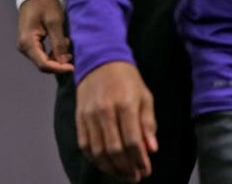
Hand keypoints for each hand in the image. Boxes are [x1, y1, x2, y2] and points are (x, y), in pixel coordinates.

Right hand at [16, 0, 72, 73]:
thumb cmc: (45, 4)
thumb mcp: (54, 22)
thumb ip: (58, 43)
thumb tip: (63, 62)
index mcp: (27, 41)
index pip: (43, 64)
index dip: (59, 68)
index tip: (73, 67)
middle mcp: (24, 47)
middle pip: (43, 64)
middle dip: (59, 62)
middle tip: (70, 50)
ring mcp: (26, 46)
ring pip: (44, 60)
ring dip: (57, 56)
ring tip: (66, 41)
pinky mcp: (30, 43)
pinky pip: (43, 54)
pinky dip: (54, 52)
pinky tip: (60, 41)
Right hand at [76, 60, 156, 182]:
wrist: (100, 59)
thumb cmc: (127, 79)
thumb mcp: (145, 97)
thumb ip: (148, 123)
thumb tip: (151, 149)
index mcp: (125, 105)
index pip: (133, 142)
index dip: (140, 161)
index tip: (146, 171)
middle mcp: (105, 111)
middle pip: (115, 150)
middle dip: (126, 169)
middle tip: (135, 177)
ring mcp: (89, 114)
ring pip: (98, 151)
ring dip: (111, 168)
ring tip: (121, 174)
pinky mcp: (79, 116)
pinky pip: (84, 144)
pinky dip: (94, 159)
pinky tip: (105, 164)